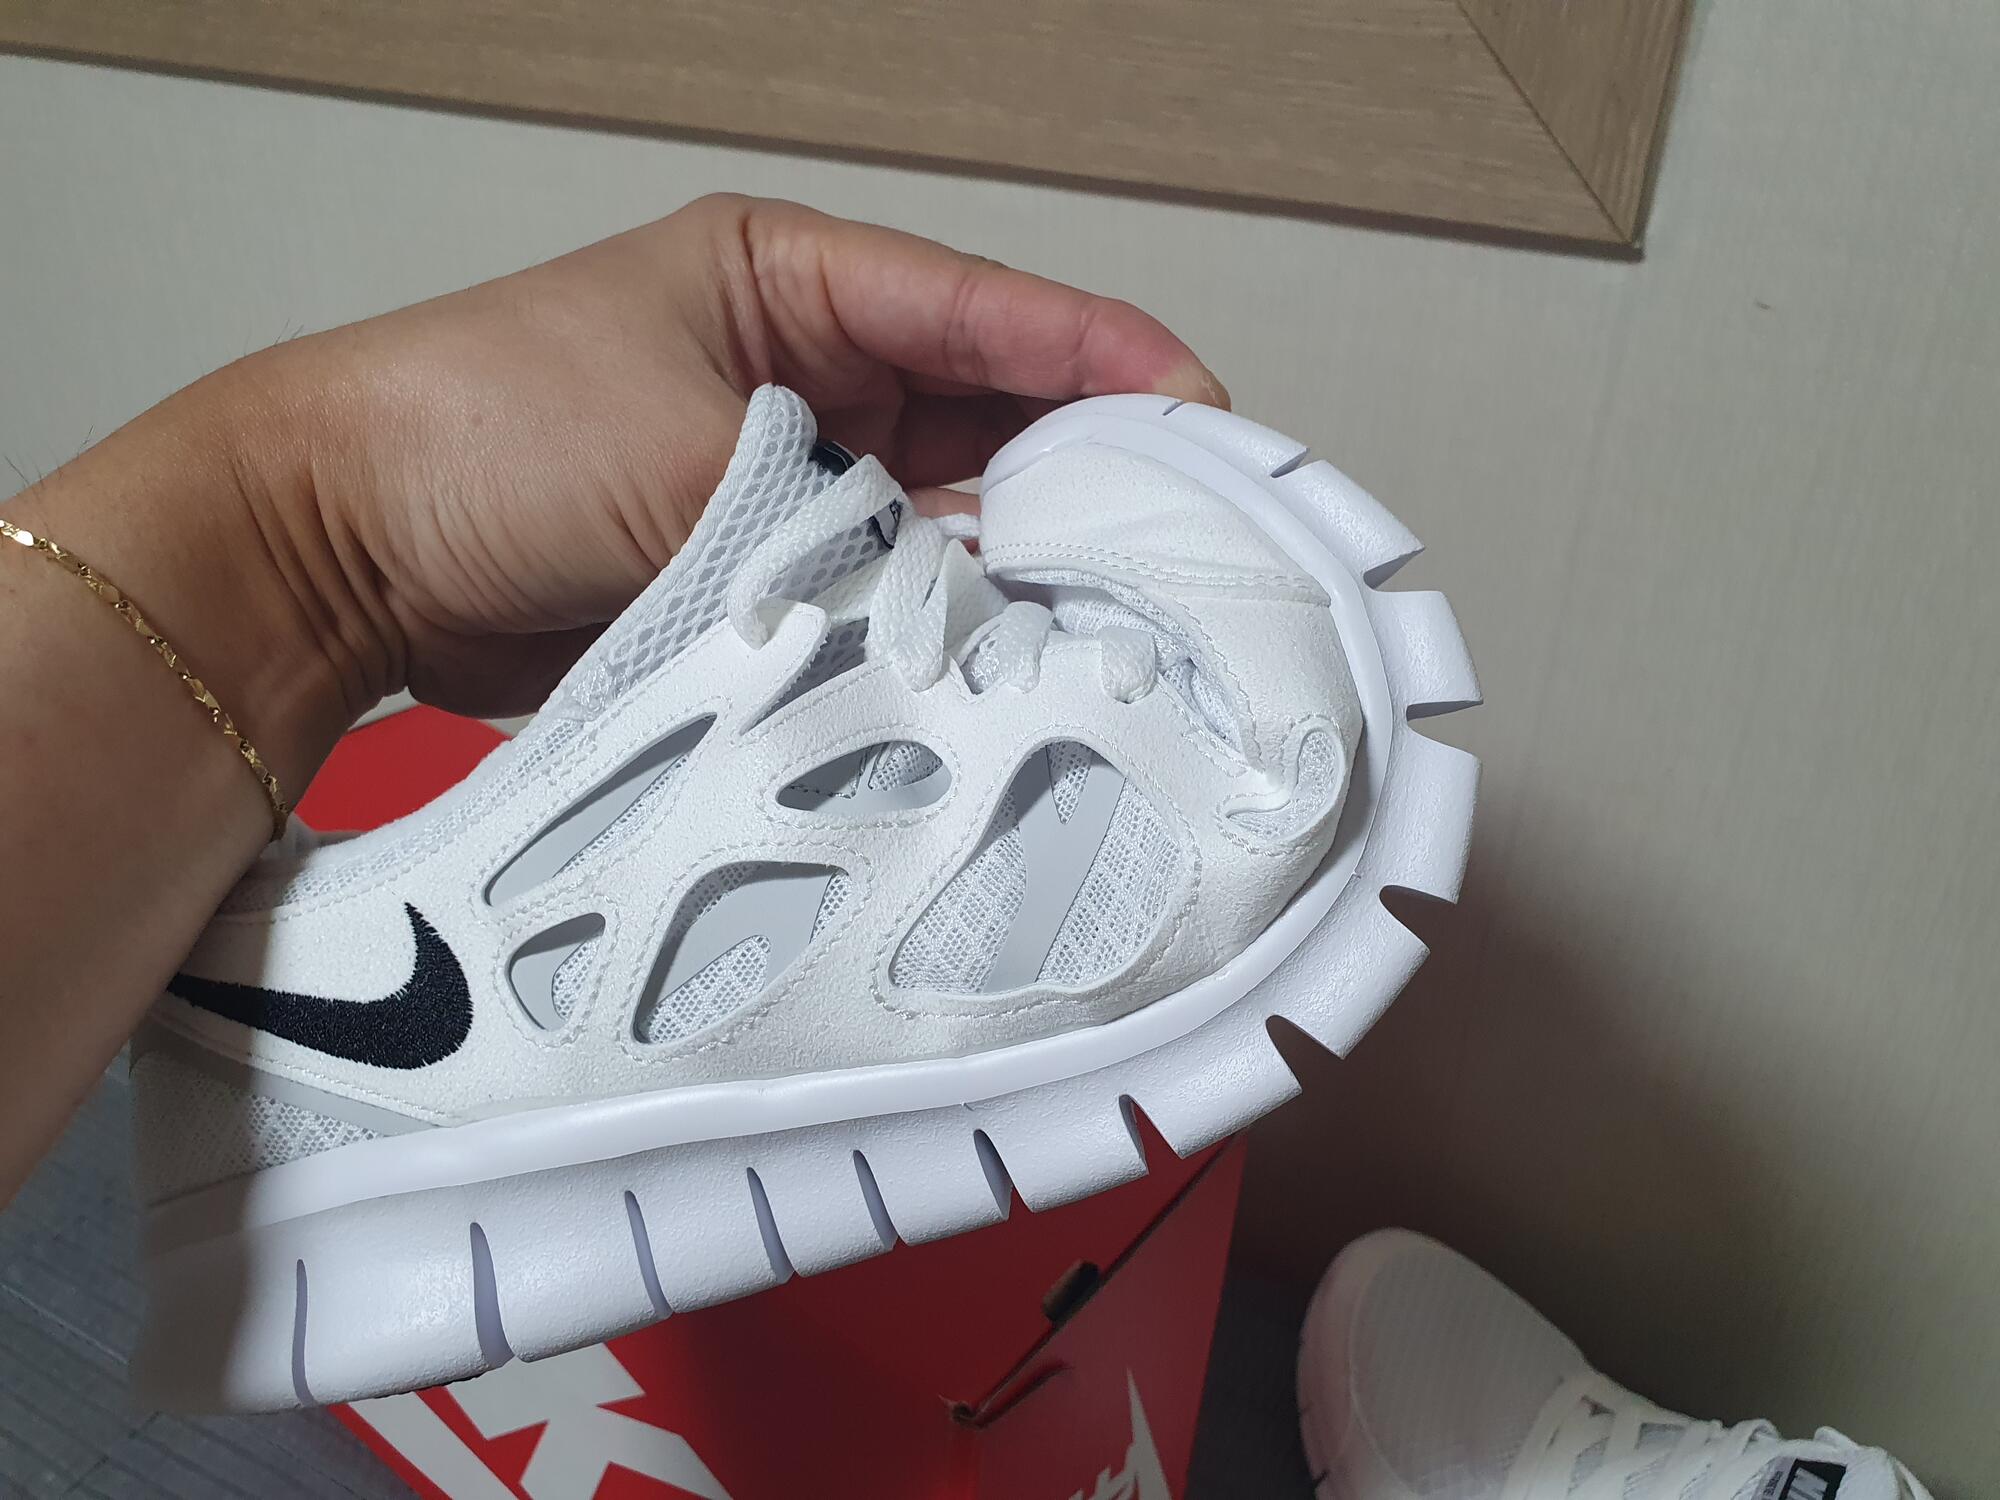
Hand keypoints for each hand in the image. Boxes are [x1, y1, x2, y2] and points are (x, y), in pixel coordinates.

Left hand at [253, 194, 1226, 724]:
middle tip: (1181, 547)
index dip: (1108, 361)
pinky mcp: (765, 570)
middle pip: (993, 417)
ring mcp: (793, 475)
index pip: (992, 311)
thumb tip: (988, 593)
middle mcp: (813, 373)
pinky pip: (885, 590)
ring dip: (1017, 564)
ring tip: (1111, 617)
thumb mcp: (695, 455)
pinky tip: (1005, 661)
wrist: (347, 548)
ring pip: (948, 516)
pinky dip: (942, 623)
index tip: (1207, 420)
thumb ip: (854, 522)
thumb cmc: (486, 433)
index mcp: (798, 280)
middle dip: (1086, 476)